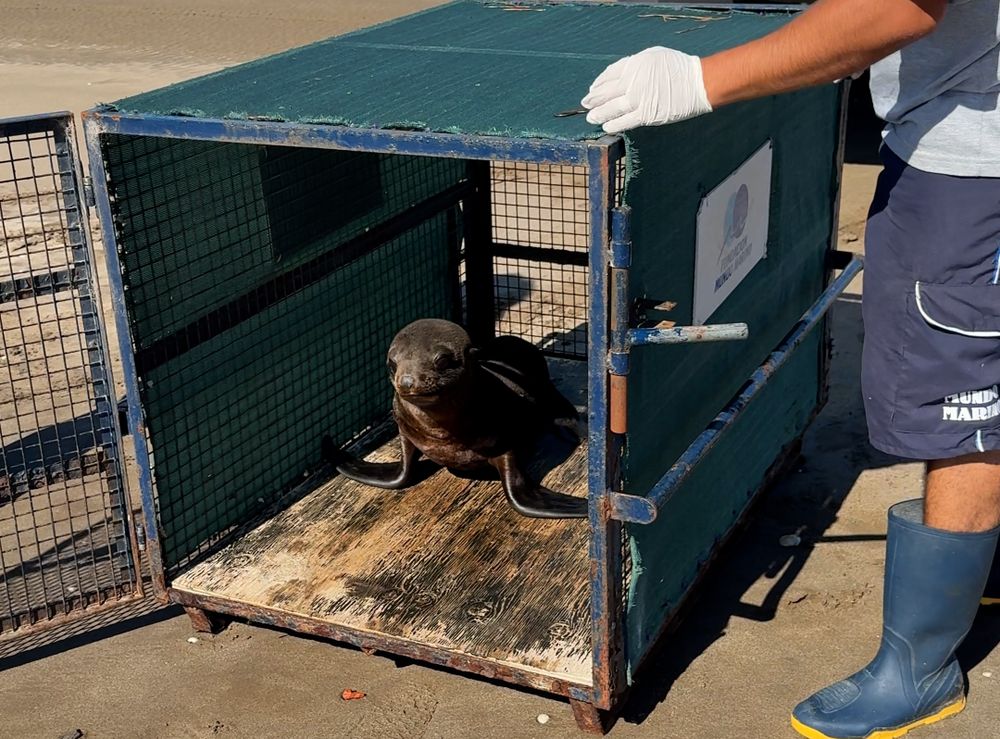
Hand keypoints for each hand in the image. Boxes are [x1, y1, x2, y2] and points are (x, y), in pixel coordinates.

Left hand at [581, 47, 712, 133]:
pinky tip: (606, 126)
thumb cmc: (678, 68)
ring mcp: (638, 98)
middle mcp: (633, 80)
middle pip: (607, 91)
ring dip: (599, 114)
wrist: (697, 82)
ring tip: (591, 117)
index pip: (610, 74)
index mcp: (635, 64)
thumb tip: (621, 77)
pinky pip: (624, 121)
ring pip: (612, 107)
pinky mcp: (646, 114)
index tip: (593, 89)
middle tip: (585, 104)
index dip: (599, 83)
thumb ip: (636, 66)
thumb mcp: (654, 57)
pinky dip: (613, 124)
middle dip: (594, 99)